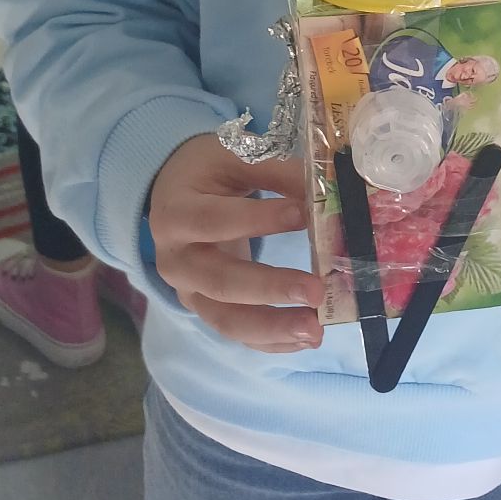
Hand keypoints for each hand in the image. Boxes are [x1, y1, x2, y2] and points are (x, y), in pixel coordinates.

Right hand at [148, 134, 322, 350]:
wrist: (174, 197)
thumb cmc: (206, 174)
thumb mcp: (232, 158)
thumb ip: (275, 172)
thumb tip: (326, 191)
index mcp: (176, 214)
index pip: (213, 220)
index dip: (256, 220)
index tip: (302, 215)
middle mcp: (176, 260)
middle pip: (219, 281)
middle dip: (269, 288)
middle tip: (315, 290)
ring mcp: (188, 292)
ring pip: (225, 319)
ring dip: (272, 328)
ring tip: (315, 330)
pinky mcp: (205, 311)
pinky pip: (237, 334)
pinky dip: (271, 341)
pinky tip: (304, 339)